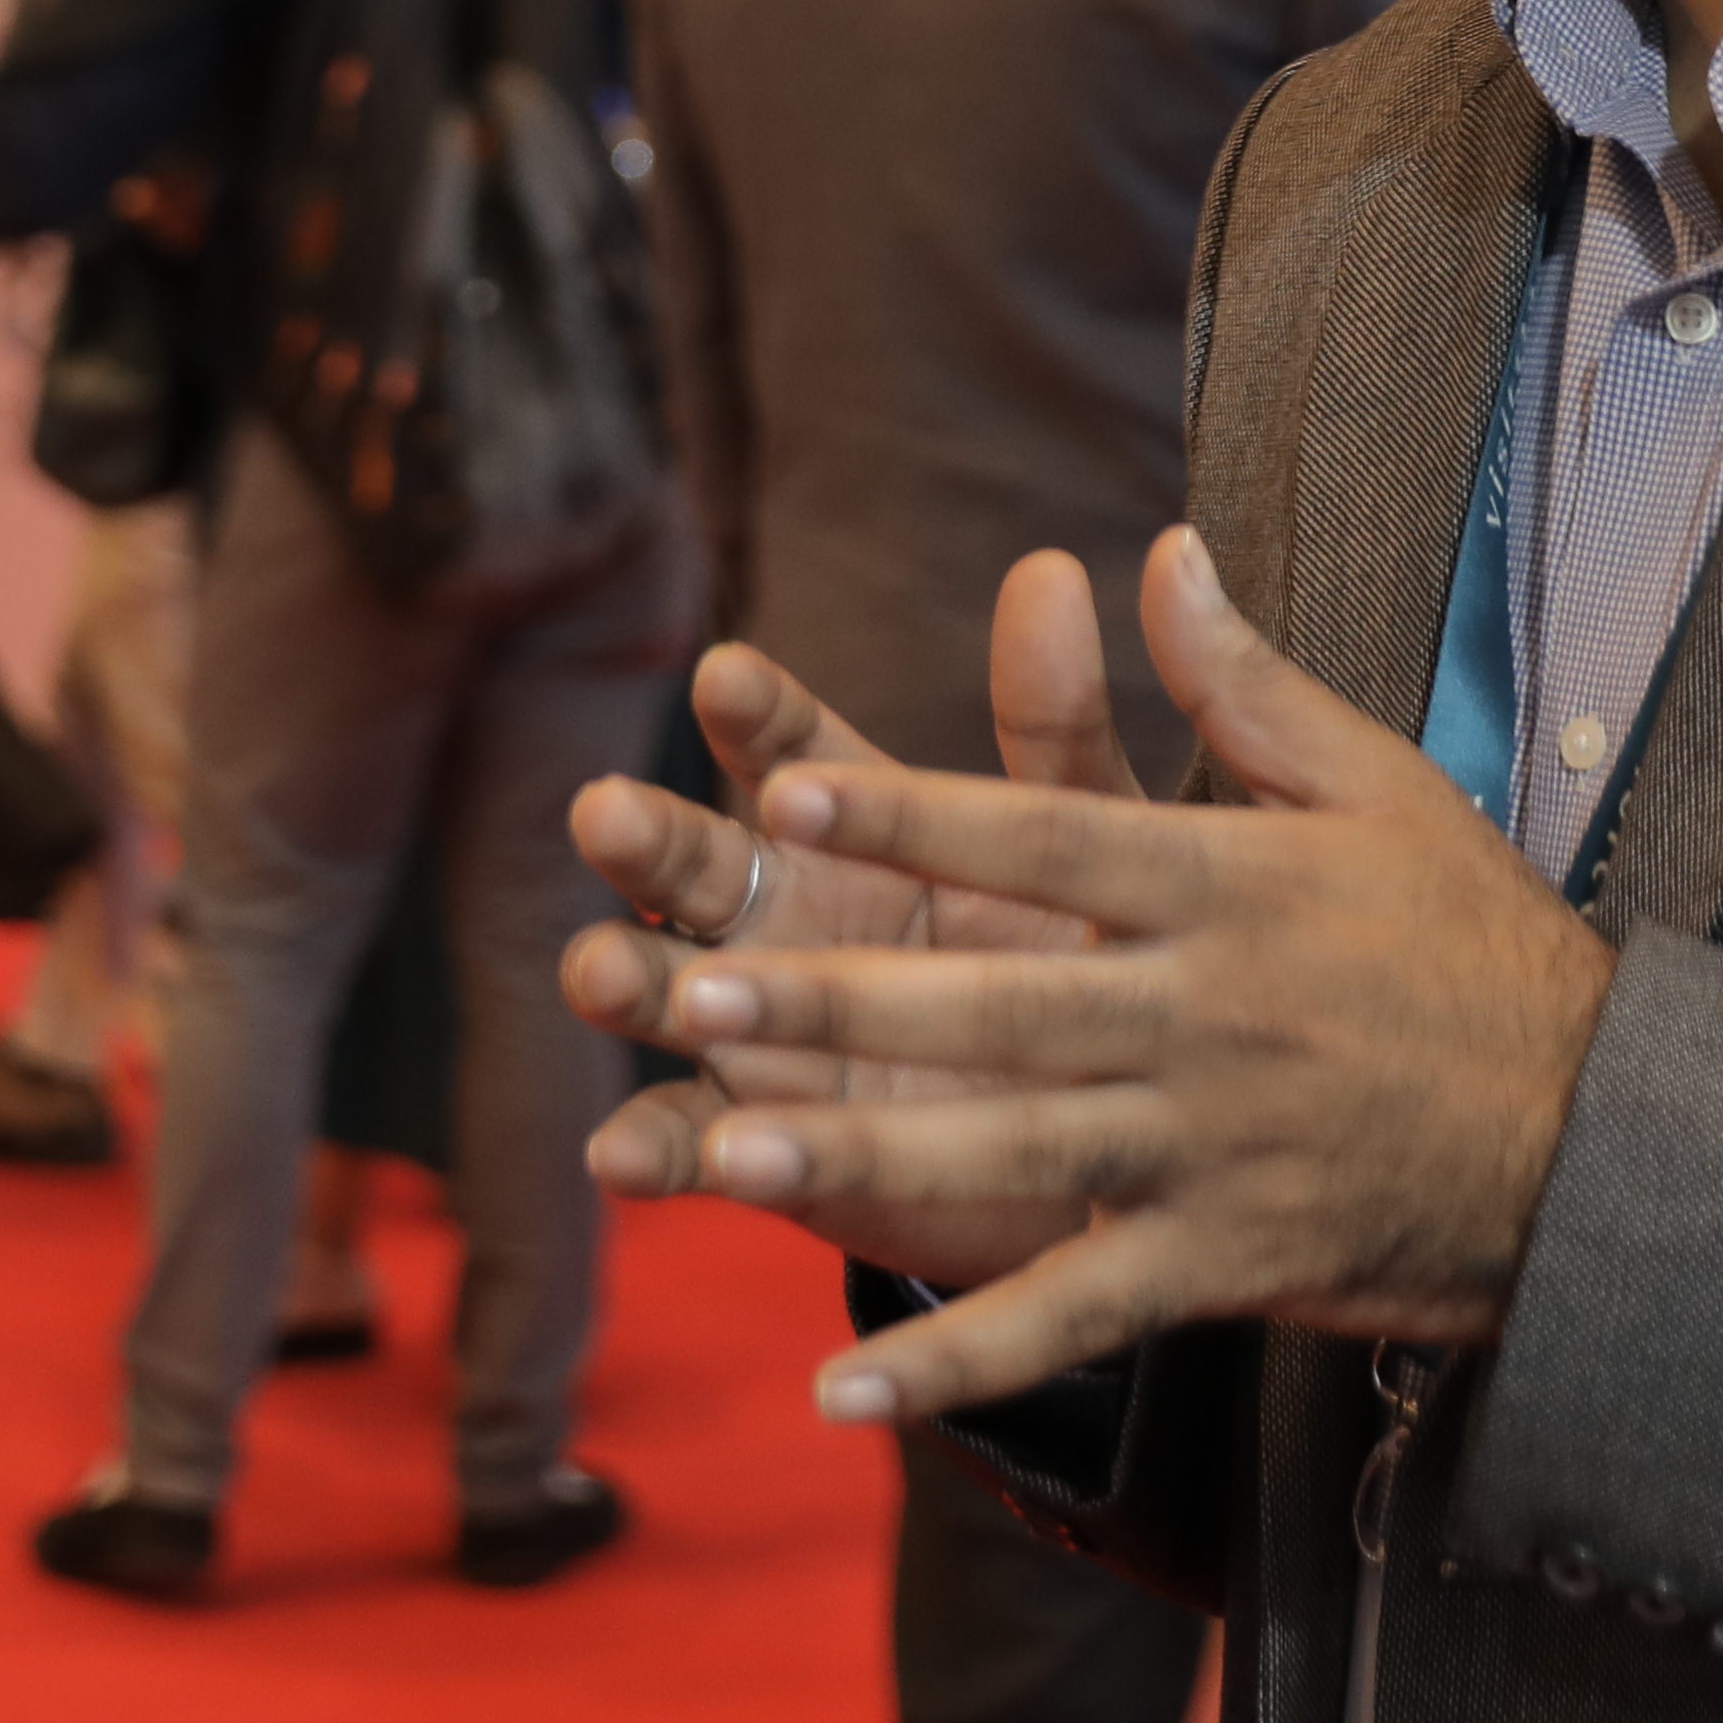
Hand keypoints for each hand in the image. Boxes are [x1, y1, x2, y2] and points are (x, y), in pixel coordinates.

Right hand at [560, 593, 1131, 1293]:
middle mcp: (783, 910)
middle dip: (644, 834)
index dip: (754, 710)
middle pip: (691, 856)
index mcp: (857, 820)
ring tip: (605, 971)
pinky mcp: (759, 1142)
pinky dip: (652, 1149)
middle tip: (609, 813)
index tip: (729, 676)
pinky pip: (687, 1143)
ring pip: (663, 987)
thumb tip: (1052, 567)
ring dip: (624, 974)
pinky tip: (620, 1154)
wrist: (1117, 1146)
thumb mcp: (1090, 849)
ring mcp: (757, 1026)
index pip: (787, 743)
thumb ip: (1058, 726)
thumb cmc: (1103, 968)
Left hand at [649, 530, 1613, 1417]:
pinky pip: (1077, 1317)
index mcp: (1234, 889)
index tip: (786, 790)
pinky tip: (844, 1391)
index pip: (1049, 840)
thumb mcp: (1382, 789)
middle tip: (691, 985)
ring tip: (721, 1155)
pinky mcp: (1227, 1261)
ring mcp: (1213, 1148)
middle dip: (840, 1000)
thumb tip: (1162, 547)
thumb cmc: (1476, 945)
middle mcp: (1210, 1017)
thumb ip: (1246, 686)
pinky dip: (961, 1362)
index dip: (916, 818)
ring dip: (865, 1159)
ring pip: (1017, 1151)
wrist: (1609, 1142)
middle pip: (1000, 1004)